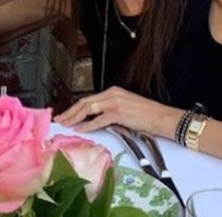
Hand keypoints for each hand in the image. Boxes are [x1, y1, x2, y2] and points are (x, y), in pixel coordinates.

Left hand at [53, 86, 181, 137]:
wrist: (162, 117)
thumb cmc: (146, 116)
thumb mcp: (125, 108)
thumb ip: (110, 111)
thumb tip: (93, 120)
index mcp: (113, 92)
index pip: (89, 99)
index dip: (75, 107)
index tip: (65, 114)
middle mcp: (112, 94)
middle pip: (85, 102)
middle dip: (70, 111)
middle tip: (59, 119)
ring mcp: (115, 102)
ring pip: (88, 109)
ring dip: (74, 117)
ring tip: (65, 124)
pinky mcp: (119, 112)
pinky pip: (98, 120)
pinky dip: (87, 125)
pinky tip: (80, 129)